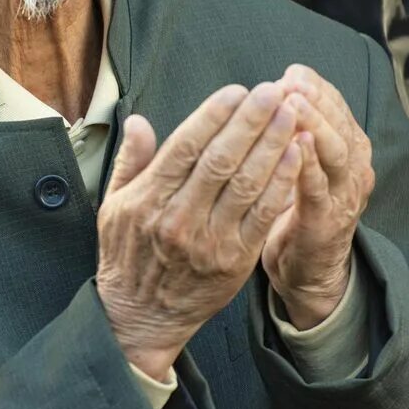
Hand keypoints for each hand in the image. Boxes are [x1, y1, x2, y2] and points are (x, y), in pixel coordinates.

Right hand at [95, 83, 303, 379]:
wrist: (140, 317)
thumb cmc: (127, 257)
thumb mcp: (113, 206)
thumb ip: (129, 161)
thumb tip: (138, 121)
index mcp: (148, 199)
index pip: (186, 146)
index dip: (214, 115)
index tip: (237, 91)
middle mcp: (178, 217)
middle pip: (221, 159)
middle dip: (250, 121)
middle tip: (273, 92)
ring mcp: (208, 241)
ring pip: (247, 183)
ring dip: (272, 145)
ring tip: (291, 115)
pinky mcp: (234, 261)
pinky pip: (263, 215)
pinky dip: (281, 183)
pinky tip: (295, 157)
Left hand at [261, 66, 374, 329]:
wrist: (309, 268)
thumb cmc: (298, 205)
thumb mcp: (304, 160)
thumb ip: (299, 126)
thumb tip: (282, 82)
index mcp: (349, 148)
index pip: (338, 107)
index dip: (316, 87)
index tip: (292, 72)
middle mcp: (354, 168)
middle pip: (340, 124)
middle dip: (317, 99)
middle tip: (291, 82)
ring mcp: (343, 195)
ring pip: (336, 153)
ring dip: (315, 126)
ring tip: (293, 105)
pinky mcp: (325, 221)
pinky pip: (318, 190)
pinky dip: (307, 166)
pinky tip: (293, 147)